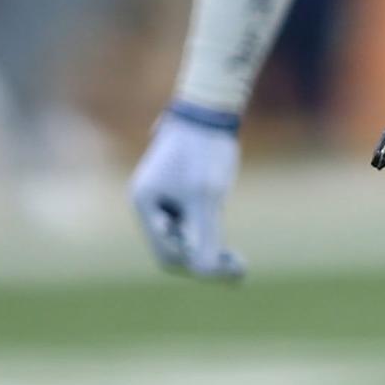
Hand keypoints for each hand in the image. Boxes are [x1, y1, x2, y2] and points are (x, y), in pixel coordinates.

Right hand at [131, 108, 244, 280]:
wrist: (210, 111)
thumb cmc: (205, 150)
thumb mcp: (207, 197)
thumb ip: (205, 237)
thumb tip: (207, 273)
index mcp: (145, 203)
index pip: (167, 254)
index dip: (197, 267)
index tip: (230, 266)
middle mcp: (149, 203)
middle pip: (173, 250)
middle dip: (203, 258)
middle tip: (239, 264)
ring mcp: (163, 198)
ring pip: (184, 238)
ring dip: (208, 247)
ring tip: (237, 256)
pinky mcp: (181, 192)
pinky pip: (192, 223)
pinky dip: (210, 232)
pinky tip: (229, 233)